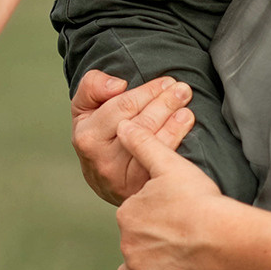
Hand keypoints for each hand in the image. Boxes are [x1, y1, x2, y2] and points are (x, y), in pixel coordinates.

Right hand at [70, 71, 195, 204]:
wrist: (102, 177)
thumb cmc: (97, 133)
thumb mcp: (85, 106)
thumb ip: (92, 86)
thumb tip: (118, 86)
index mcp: (87, 135)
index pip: (122, 106)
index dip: (148, 91)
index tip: (165, 81)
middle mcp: (102, 159)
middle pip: (142, 124)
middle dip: (165, 103)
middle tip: (182, 90)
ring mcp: (121, 177)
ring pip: (153, 143)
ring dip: (174, 122)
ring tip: (185, 106)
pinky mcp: (139, 188)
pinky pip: (160, 162)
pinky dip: (175, 141)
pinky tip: (184, 125)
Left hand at [114, 117, 230, 269]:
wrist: (220, 236)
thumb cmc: (199, 199)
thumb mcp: (170, 164)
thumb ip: (143, 143)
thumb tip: (123, 124)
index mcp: (128, 212)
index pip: (134, 213)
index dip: (151, 213)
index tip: (172, 214)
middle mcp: (126, 241)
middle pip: (132, 240)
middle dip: (147, 240)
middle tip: (176, 237)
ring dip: (141, 268)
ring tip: (165, 263)